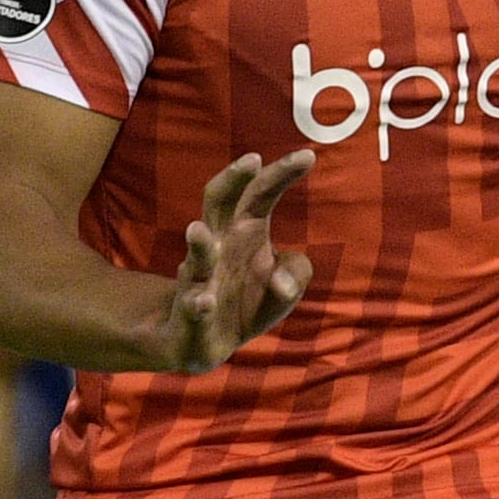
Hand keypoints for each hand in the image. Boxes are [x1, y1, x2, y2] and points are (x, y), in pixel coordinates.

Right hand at [162, 150, 315, 372]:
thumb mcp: (286, 285)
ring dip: (198, 244)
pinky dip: (198, 303)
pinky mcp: (191, 309)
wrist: (206, 342)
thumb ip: (296, 274)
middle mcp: (220, 244)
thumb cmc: (249, 301)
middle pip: (219, 203)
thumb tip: (282, 283)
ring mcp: (201, 276)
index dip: (282, 173)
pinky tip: (206, 302)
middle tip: (250, 159)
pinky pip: (192, 303)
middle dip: (231, 181)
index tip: (308, 155)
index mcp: (246, 229)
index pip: (262, 193)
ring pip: (197, 254)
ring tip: (197, 231)